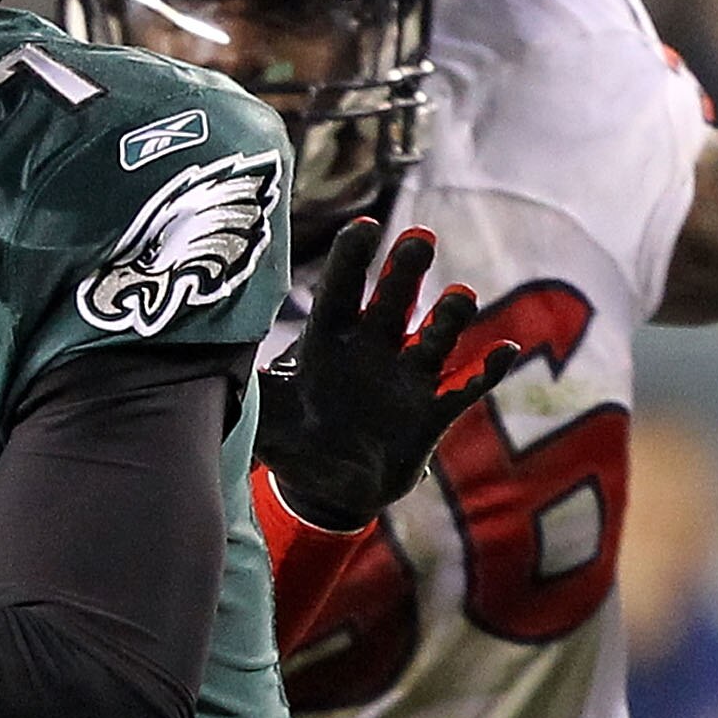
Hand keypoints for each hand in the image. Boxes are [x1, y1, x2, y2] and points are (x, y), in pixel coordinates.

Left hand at [256, 219, 519, 530]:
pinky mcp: (433, 412)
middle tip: (419, 238)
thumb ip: (249, 396)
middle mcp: (373, 348)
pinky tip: (506, 349)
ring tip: (460, 295)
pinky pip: (465, 386)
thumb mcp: (267, 421)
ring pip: (436, 335)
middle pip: (393, 299)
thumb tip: (211, 373)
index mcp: (330, 341)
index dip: (352, 260)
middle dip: (406, 270)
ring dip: (450, 315)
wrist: (331, 489)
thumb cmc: (295, 442)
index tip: (365, 227)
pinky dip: (486, 370)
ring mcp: (407, 377)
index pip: (342, 291)